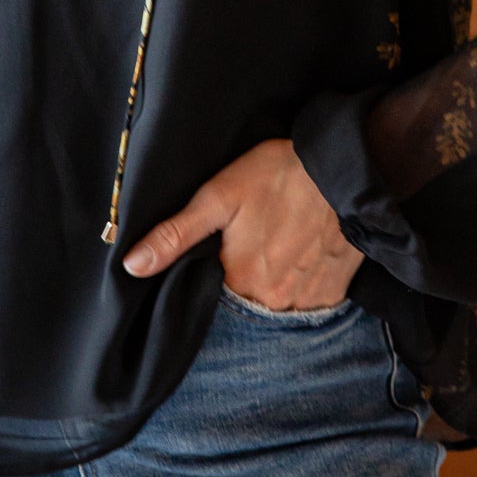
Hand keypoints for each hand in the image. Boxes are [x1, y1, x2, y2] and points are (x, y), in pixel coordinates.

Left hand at [122, 138, 361, 309]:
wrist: (343, 166)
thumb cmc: (277, 175)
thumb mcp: (218, 196)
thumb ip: (175, 235)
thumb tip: (132, 266)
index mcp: (241, 280)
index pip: (213, 301)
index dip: (213, 281)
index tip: (221, 258)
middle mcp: (276, 300)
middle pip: (247, 307)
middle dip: (243, 287)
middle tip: (252, 250)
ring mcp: (309, 300)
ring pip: (279, 309)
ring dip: (273, 291)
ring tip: (275, 255)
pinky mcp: (335, 292)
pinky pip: (310, 306)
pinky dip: (301, 291)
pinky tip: (299, 262)